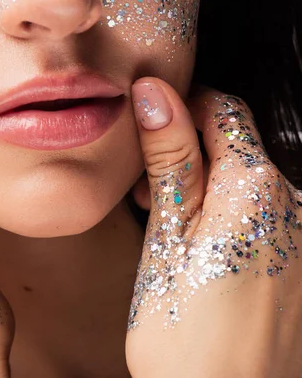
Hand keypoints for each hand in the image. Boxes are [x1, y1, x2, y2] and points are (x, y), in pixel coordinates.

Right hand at [126, 78, 301, 376]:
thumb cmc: (184, 333)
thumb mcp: (164, 236)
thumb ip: (169, 160)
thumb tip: (155, 95)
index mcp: (255, 187)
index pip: (222, 108)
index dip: (178, 108)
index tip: (145, 130)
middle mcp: (292, 203)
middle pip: (234, 144)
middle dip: (186, 152)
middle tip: (142, 190)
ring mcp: (298, 235)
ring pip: (242, 181)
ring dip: (202, 186)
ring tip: (162, 223)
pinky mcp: (294, 262)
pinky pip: (257, 216)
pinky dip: (223, 216)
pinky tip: (195, 249)